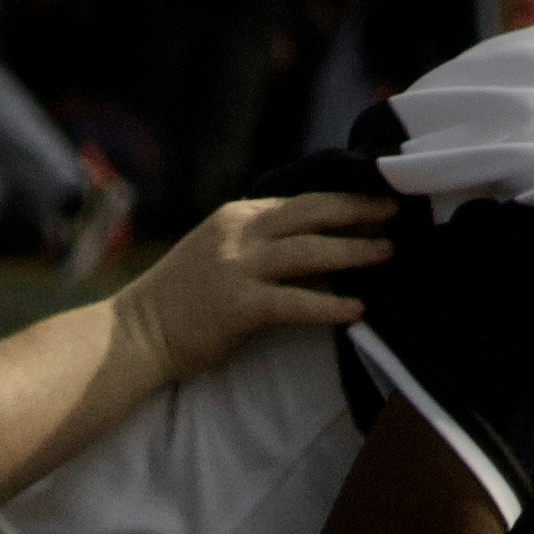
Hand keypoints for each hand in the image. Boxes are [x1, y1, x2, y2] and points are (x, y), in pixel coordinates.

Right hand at [107, 189, 394, 376]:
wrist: (134, 334)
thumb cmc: (180, 301)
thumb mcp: (219, 254)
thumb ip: (259, 244)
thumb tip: (315, 246)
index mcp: (236, 217)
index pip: (301, 201)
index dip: (343, 201)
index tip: (378, 200)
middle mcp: (238, 234)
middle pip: (312, 213)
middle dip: (359, 211)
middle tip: (399, 212)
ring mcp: (237, 268)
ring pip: (309, 252)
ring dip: (355, 251)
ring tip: (390, 253)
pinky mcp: (238, 306)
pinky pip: (295, 303)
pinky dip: (329, 305)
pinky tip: (358, 309)